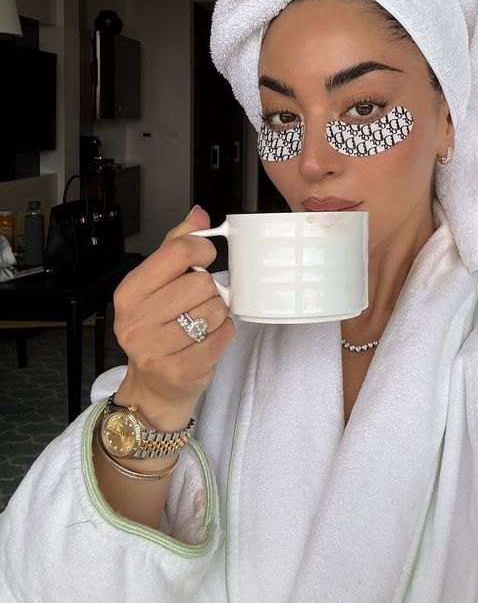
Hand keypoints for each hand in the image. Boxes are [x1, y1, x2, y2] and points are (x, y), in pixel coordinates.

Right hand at [111, 206, 235, 429]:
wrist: (153, 388)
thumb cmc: (159, 330)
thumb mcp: (159, 284)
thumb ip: (177, 246)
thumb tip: (199, 214)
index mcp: (129, 291)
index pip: (178, 252)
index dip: (202, 251)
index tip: (203, 261)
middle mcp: (135, 320)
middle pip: (201, 282)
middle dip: (209, 291)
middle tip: (197, 303)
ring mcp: (155, 349)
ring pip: (215, 309)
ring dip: (217, 315)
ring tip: (200, 324)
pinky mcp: (180, 370)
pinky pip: (223, 335)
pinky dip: (222, 335)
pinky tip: (206, 341)